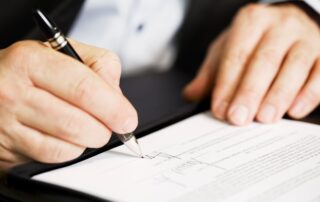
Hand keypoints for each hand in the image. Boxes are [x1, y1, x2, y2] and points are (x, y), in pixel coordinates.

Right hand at [0, 40, 137, 170]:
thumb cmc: (32, 70)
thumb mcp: (63, 52)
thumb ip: (98, 65)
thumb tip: (118, 98)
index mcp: (31, 60)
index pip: (83, 89)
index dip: (113, 107)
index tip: (127, 119)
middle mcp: (13, 92)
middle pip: (76, 123)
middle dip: (104, 129)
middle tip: (112, 125)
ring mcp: (7, 123)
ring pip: (67, 145)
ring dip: (88, 140)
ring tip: (87, 126)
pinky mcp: (7, 149)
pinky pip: (53, 157)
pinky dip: (71, 150)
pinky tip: (67, 136)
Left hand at [184, 3, 319, 125]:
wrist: (289, 25)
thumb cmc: (255, 42)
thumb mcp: (228, 50)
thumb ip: (210, 73)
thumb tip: (190, 95)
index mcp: (251, 22)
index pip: (236, 56)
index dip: (227, 84)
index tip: (220, 110)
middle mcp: (280, 25)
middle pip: (264, 61)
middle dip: (250, 92)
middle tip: (238, 118)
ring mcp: (306, 37)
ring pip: (293, 67)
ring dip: (278, 95)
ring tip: (264, 118)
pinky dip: (309, 94)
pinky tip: (295, 111)